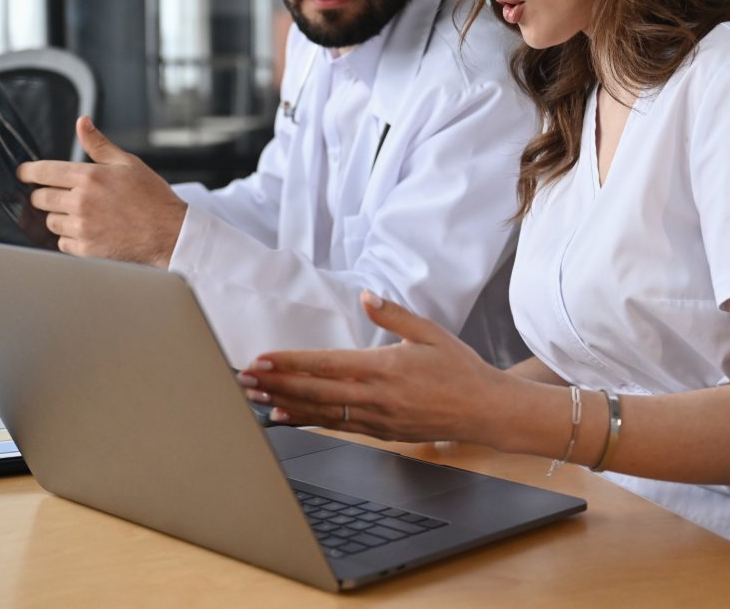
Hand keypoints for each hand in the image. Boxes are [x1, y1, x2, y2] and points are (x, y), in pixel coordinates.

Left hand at [16, 115, 186, 265]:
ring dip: (58, 218)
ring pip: (50, 222)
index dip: (27, 172)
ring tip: (81, 215)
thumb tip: (82, 122)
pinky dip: (70, 238)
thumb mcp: (128, 163)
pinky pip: (62, 243)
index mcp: (89, 177)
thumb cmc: (152, 198)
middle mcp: (81, 202)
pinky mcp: (86, 249)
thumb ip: (99, 144)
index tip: (22, 174)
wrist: (170, 233)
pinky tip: (89, 231)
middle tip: (59, 196)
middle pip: (40, 198)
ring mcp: (82, 227)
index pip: (43, 172)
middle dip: (44, 196)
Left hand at [238, 291, 512, 445]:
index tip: (262, 359)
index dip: (290, 362)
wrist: (486, 411)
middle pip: (315, 391)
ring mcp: (377, 418)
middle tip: (243, 380)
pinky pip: (338, 426)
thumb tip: (366, 296)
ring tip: (255, 399)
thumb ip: (393, 314)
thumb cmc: (460, 369)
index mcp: (385, 367)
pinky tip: (287, 416)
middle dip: (276, 384)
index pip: (326, 364)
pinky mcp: (381, 433)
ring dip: (285, 404)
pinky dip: (308, 420)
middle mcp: (376, 396)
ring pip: (321, 412)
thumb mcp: (430, 333)